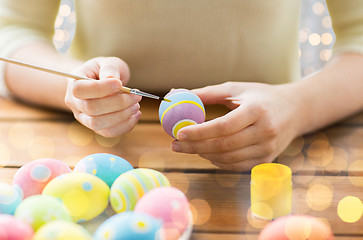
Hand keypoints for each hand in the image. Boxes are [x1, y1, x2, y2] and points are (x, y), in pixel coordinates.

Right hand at [65, 57, 141, 136]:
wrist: (103, 82)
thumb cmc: (105, 70)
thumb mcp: (107, 62)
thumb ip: (109, 68)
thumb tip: (111, 79)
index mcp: (74, 83)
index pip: (80, 90)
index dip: (100, 88)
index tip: (120, 83)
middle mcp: (75, 103)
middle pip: (91, 108)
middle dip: (117, 103)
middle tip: (136, 96)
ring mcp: (84, 118)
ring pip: (98, 124)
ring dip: (121, 116)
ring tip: (136, 105)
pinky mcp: (96, 128)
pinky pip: (108, 132)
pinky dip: (125, 126)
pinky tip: (136, 115)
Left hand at [171, 82, 302, 170]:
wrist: (295, 110)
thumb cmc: (261, 96)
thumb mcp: (236, 89)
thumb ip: (207, 93)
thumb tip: (176, 95)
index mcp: (257, 110)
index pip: (223, 126)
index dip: (199, 132)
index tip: (178, 132)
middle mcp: (265, 131)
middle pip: (223, 145)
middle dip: (195, 147)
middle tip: (175, 144)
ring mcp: (267, 149)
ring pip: (228, 158)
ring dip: (204, 155)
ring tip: (188, 147)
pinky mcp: (266, 160)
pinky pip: (236, 166)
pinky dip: (217, 162)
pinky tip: (206, 153)